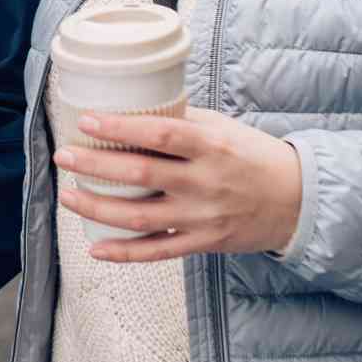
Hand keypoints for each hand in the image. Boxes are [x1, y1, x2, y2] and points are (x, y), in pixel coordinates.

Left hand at [55, 108, 302, 263]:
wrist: (296, 200)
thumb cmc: (253, 156)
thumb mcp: (223, 128)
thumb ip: (182, 121)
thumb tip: (133, 108)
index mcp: (211, 145)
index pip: (159, 133)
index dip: (120, 127)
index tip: (87, 121)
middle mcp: (205, 181)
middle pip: (140, 173)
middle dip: (95, 165)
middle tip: (64, 156)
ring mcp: (202, 216)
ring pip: (140, 216)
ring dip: (98, 208)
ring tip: (68, 196)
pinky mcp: (203, 243)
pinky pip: (157, 251)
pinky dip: (124, 253)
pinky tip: (95, 248)